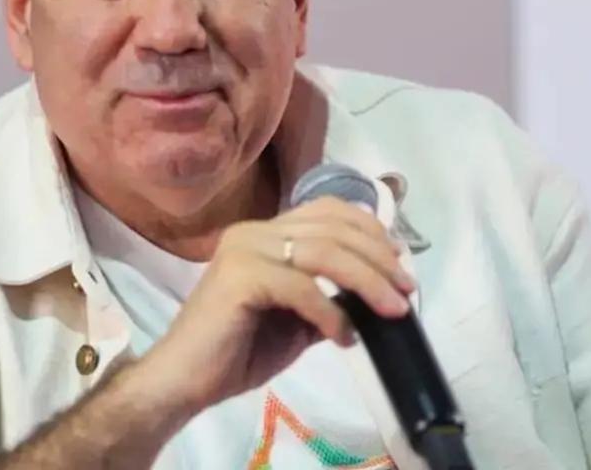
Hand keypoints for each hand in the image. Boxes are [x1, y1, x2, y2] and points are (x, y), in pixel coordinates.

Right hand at [135, 197, 415, 413]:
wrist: (184, 379)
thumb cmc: (235, 351)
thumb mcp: (296, 321)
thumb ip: (327, 300)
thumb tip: (373, 297)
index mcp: (265, 234)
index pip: (327, 210)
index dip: (370, 231)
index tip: (400, 262)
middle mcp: (254, 231)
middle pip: (333, 228)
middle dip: (379, 258)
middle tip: (406, 291)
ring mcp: (245, 249)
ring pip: (324, 252)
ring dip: (367, 281)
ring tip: (392, 310)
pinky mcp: (240, 277)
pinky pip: (302, 287)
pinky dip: (331, 313)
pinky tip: (344, 338)